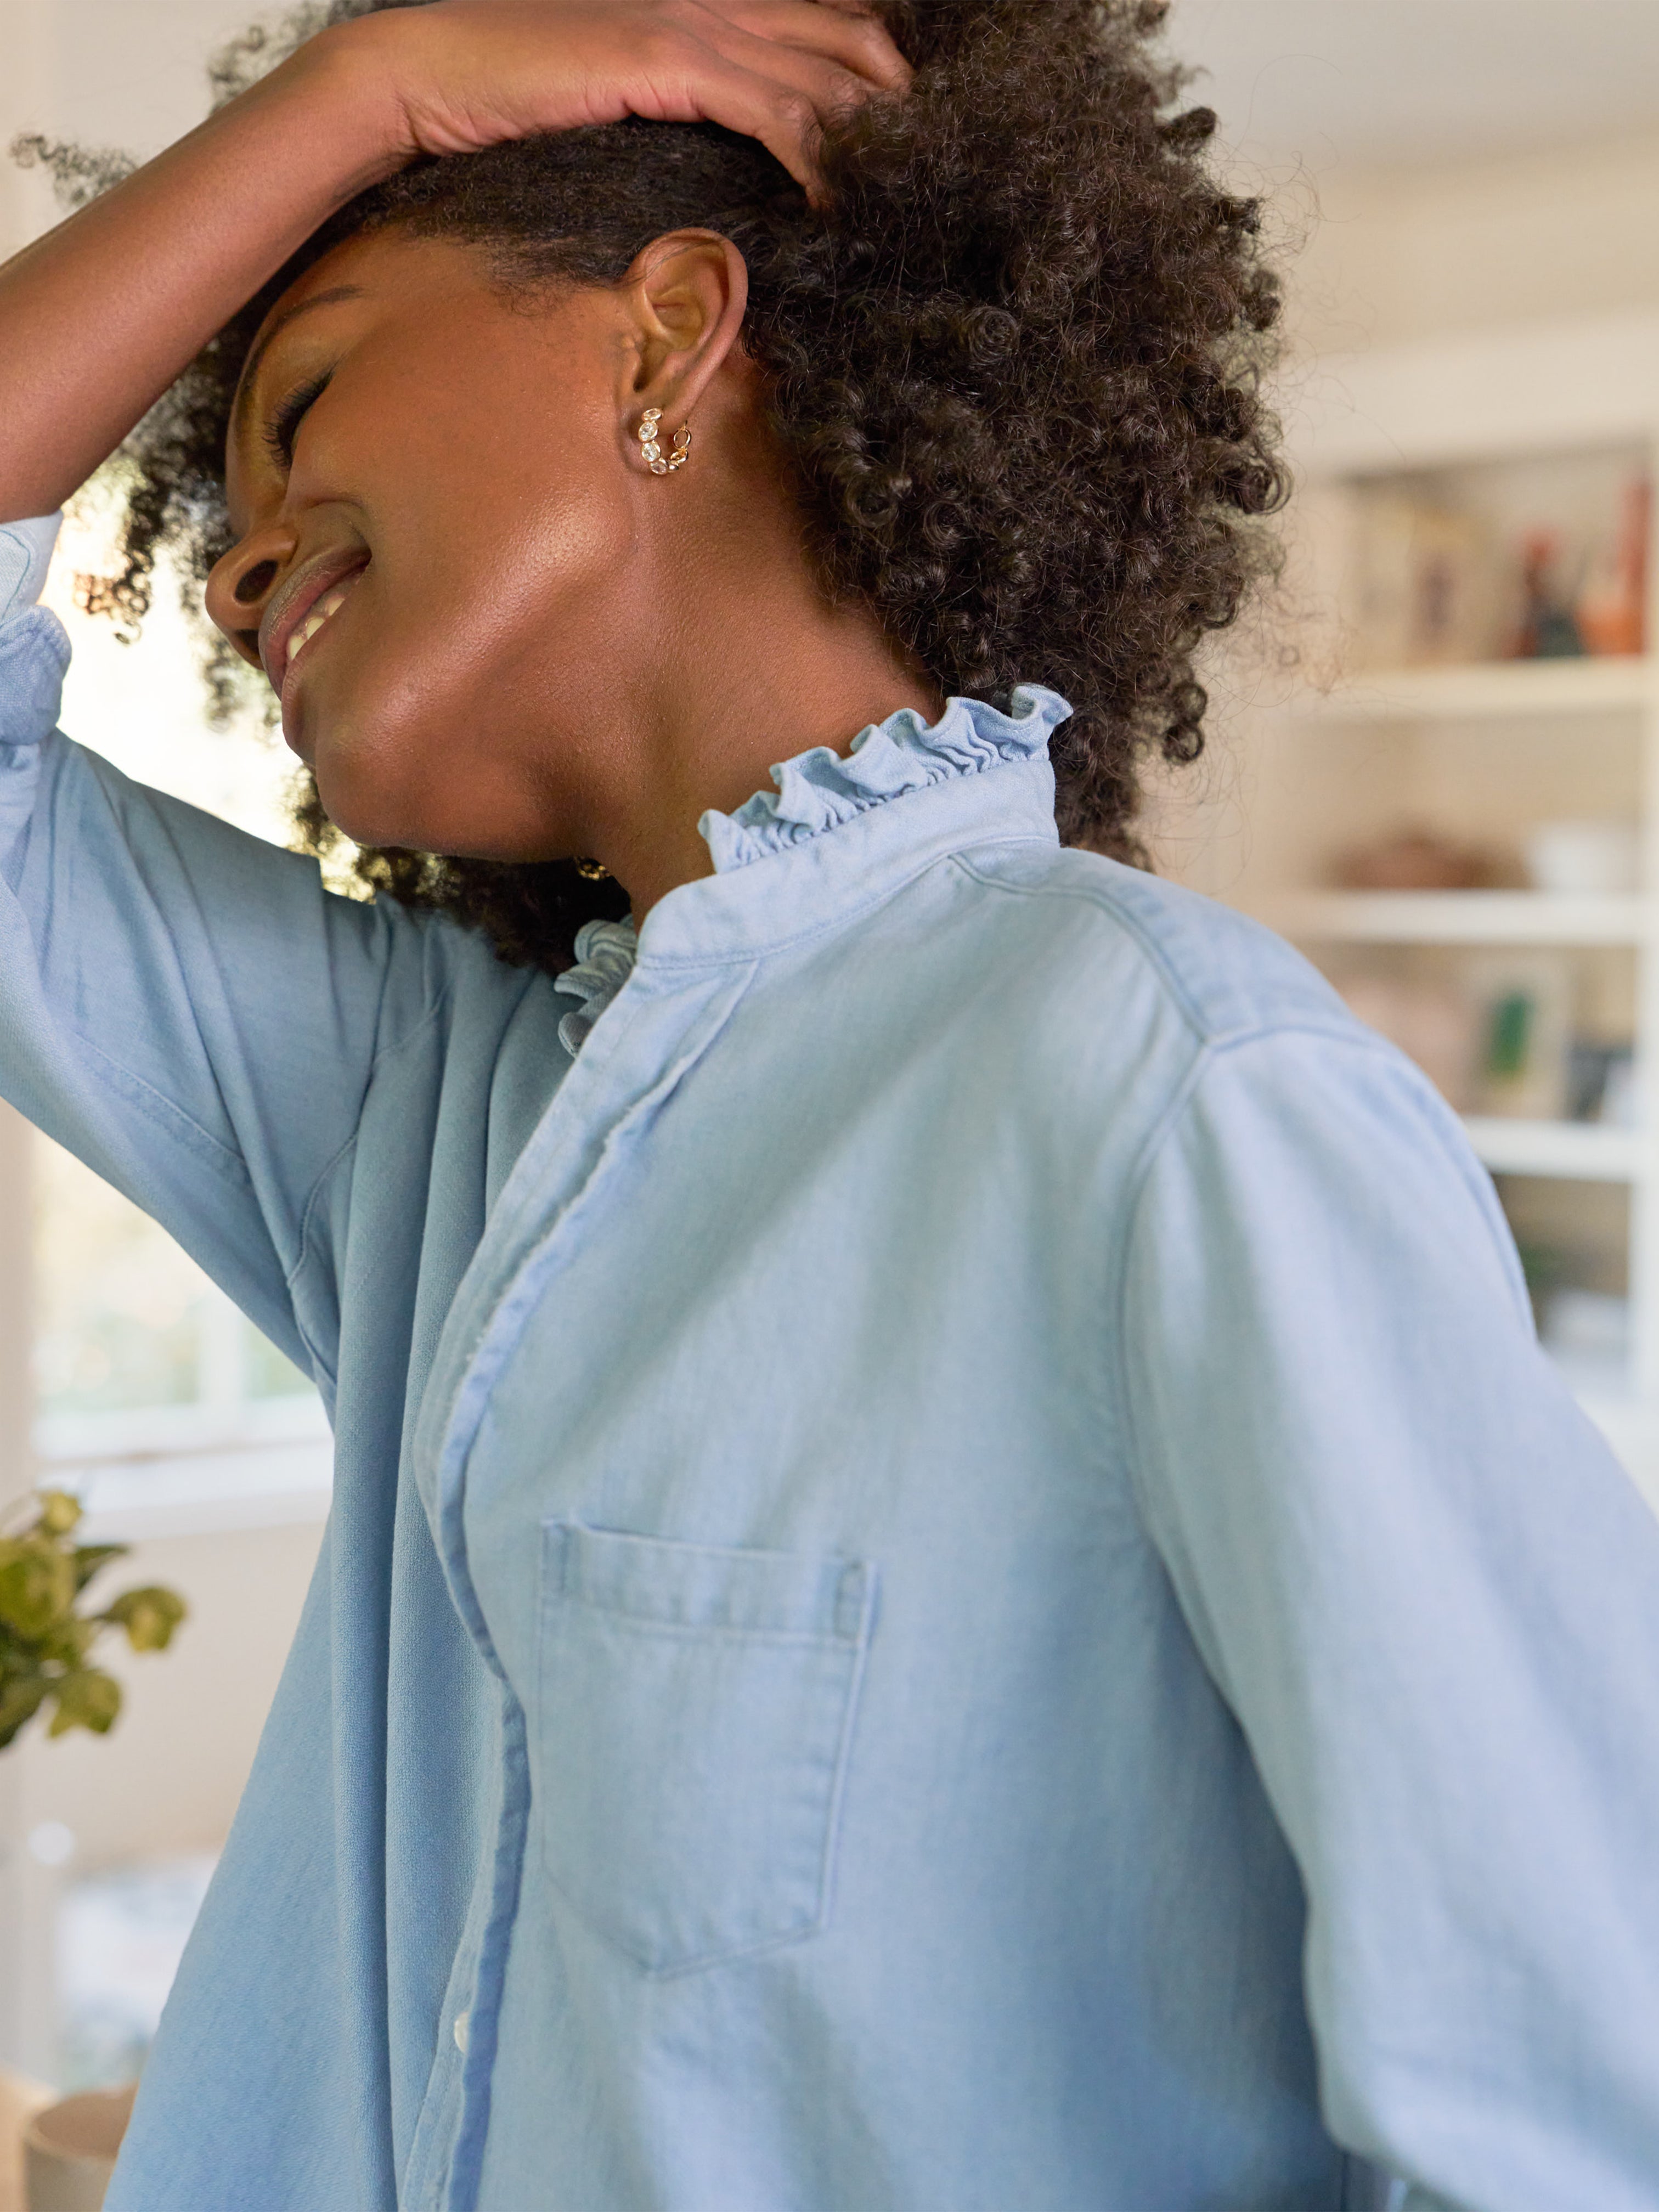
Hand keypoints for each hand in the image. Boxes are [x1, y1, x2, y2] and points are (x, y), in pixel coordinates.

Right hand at [340, 0, 910, 194]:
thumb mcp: (615, 103)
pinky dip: (811, 155)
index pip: (814, 28)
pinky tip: (836, 198)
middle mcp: (706, 3)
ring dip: (865, 140)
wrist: (432, 69)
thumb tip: (716, 167)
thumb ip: (674, 115)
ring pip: (815, 78)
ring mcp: (689, 27)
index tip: (908, 137)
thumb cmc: (510, 96)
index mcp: (697, 4)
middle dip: (892, 110)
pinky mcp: (666, 62)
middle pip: (837, 46)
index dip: (872, 76)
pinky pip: (769, 111)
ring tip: (902, 195)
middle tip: (935, 171)